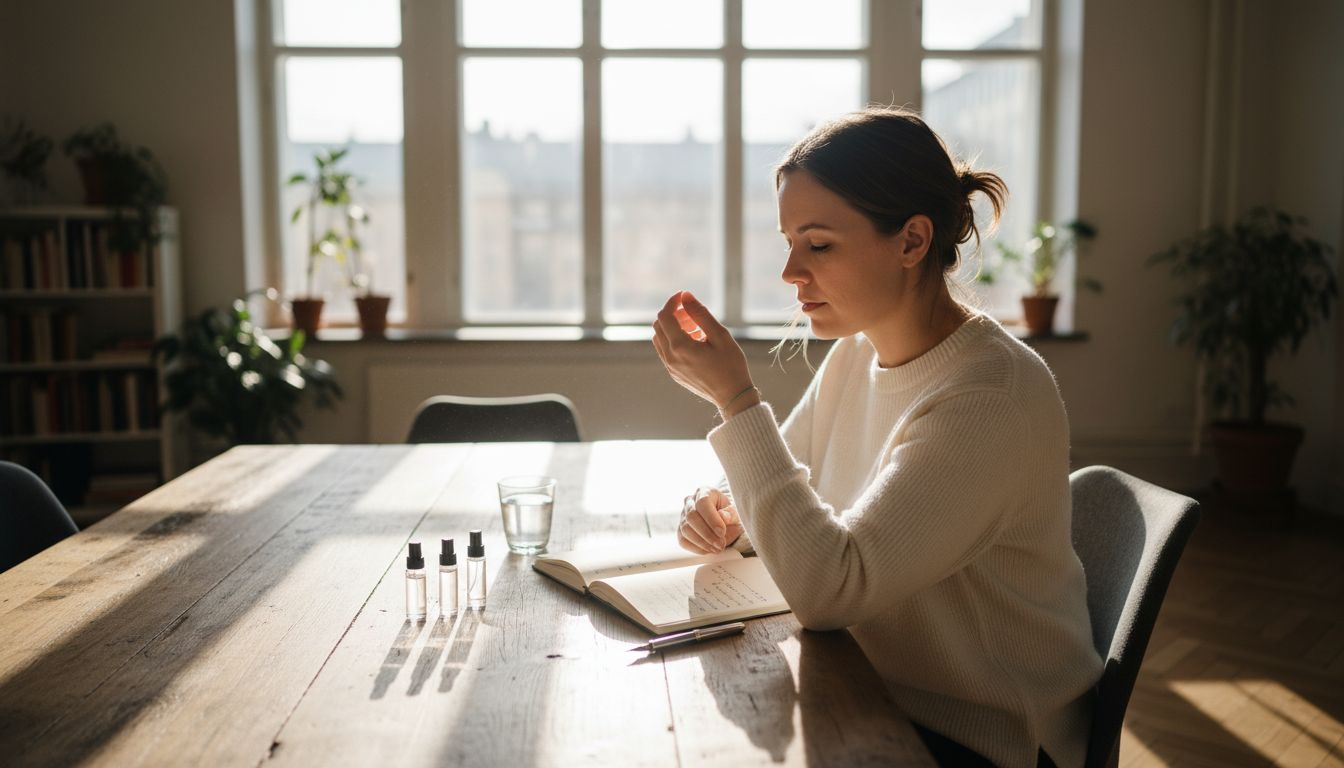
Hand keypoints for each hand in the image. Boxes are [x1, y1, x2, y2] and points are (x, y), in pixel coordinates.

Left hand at [651, 290, 753, 410]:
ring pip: (660, 338)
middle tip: (694, 315)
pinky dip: (674, 340)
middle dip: (673, 314)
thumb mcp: (720, 335)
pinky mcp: (674, 374)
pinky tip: (695, 343)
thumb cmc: (731, 365)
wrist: (732, 397)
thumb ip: (700, 313)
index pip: (665, 316)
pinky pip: (665, 351)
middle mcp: (670, 357)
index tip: (684, 296)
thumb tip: (685, 295)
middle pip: (659, 325)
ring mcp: (670, 368)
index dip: (673, 302)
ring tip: (696, 329)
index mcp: (680, 347)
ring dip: (673, 328)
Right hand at [678, 487, 743, 553]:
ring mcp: (683, 516)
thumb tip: (723, 517)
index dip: (711, 519)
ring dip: (703, 542)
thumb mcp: (736, 513)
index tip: (722, 532)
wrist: (726, 523)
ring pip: (686, 530)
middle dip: (707, 533)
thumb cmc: (730, 515)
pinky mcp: (680, 530)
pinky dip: (697, 548)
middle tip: (721, 544)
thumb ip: (732, 514)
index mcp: (705, 492)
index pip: (703, 503)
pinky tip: (709, 549)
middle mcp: (690, 502)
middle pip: (692, 516)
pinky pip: (683, 540)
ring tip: (718, 548)